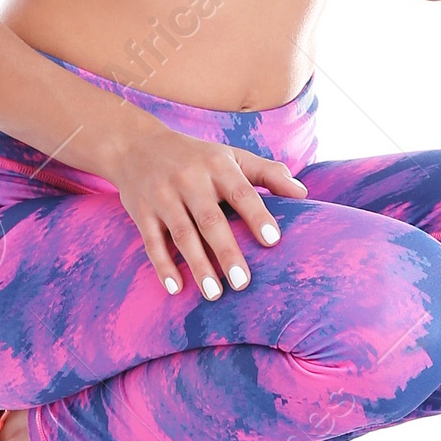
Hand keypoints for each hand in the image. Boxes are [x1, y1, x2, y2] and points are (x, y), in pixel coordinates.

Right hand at [109, 123, 306, 297]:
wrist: (136, 145)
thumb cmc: (196, 157)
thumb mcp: (231, 156)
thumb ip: (268, 173)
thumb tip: (304, 194)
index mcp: (217, 166)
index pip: (241, 192)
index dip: (257, 216)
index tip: (273, 241)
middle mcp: (189, 179)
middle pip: (210, 219)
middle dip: (227, 251)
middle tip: (243, 283)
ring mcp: (162, 196)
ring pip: (182, 234)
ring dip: (198, 266)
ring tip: (214, 294)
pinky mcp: (141, 212)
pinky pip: (151, 242)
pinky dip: (163, 266)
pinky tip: (176, 289)